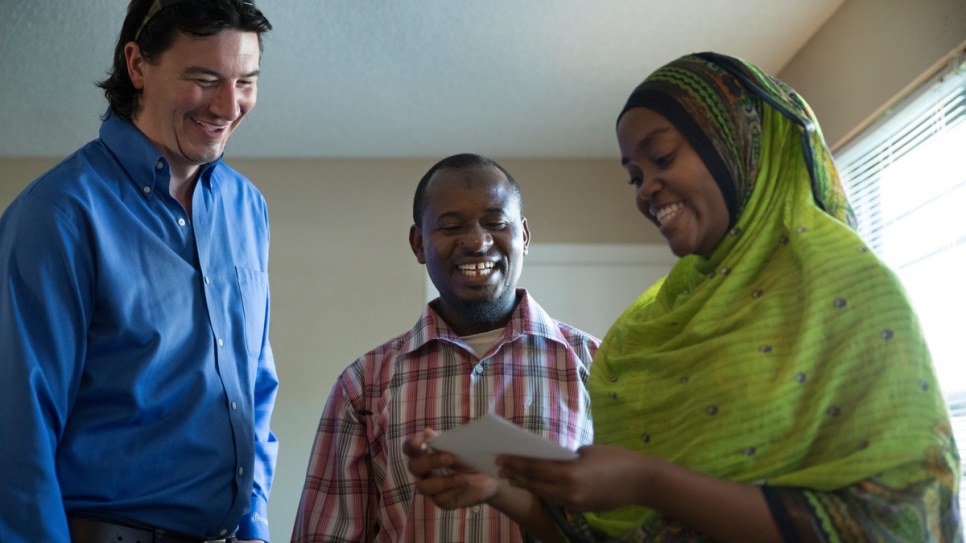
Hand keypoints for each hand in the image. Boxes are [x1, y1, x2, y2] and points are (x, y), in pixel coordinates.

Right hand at [403, 428, 501, 508]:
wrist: (490, 477)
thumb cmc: (471, 458)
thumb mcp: (461, 447)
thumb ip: (445, 441)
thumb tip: (427, 432)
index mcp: (427, 453)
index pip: (410, 449)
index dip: (410, 445)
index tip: (418, 442)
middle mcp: (425, 471)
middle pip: (413, 467)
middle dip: (429, 462)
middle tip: (449, 458)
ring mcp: (432, 487)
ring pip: (424, 487)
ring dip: (443, 481)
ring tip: (461, 478)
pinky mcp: (442, 501)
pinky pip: (439, 499)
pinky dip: (452, 491)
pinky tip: (463, 485)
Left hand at [497, 444, 651, 511]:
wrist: (641, 481)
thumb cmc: (616, 458)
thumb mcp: (586, 452)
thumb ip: (565, 457)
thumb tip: (547, 459)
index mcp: (569, 473)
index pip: (535, 467)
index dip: (516, 462)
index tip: (501, 457)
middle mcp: (568, 491)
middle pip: (534, 483)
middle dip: (516, 474)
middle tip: (500, 466)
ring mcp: (573, 503)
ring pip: (543, 493)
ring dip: (526, 484)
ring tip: (512, 477)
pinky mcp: (580, 509)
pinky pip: (556, 499)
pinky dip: (543, 491)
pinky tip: (534, 485)